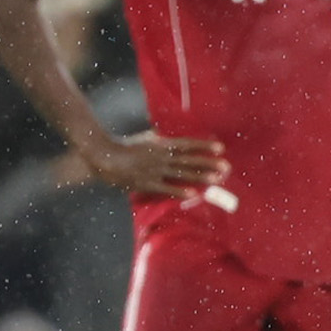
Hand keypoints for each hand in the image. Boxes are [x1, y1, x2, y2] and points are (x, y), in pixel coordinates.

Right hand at [80, 130, 228, 198]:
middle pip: (189, 160)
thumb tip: (166, 136)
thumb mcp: (144, 139)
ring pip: (182, 173)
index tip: (221, 148)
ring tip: (216, 179)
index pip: (187, 144)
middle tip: (226, 167)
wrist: (104, 156)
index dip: (204, 146)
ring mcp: (155, 170)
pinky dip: (180, 191)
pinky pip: (166, 188)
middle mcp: (161, 156)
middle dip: (208, 163)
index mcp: (161, 144)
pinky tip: (194, 194)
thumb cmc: (123, 146)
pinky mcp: (147, 183)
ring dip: (200, 176)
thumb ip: (158, 138)